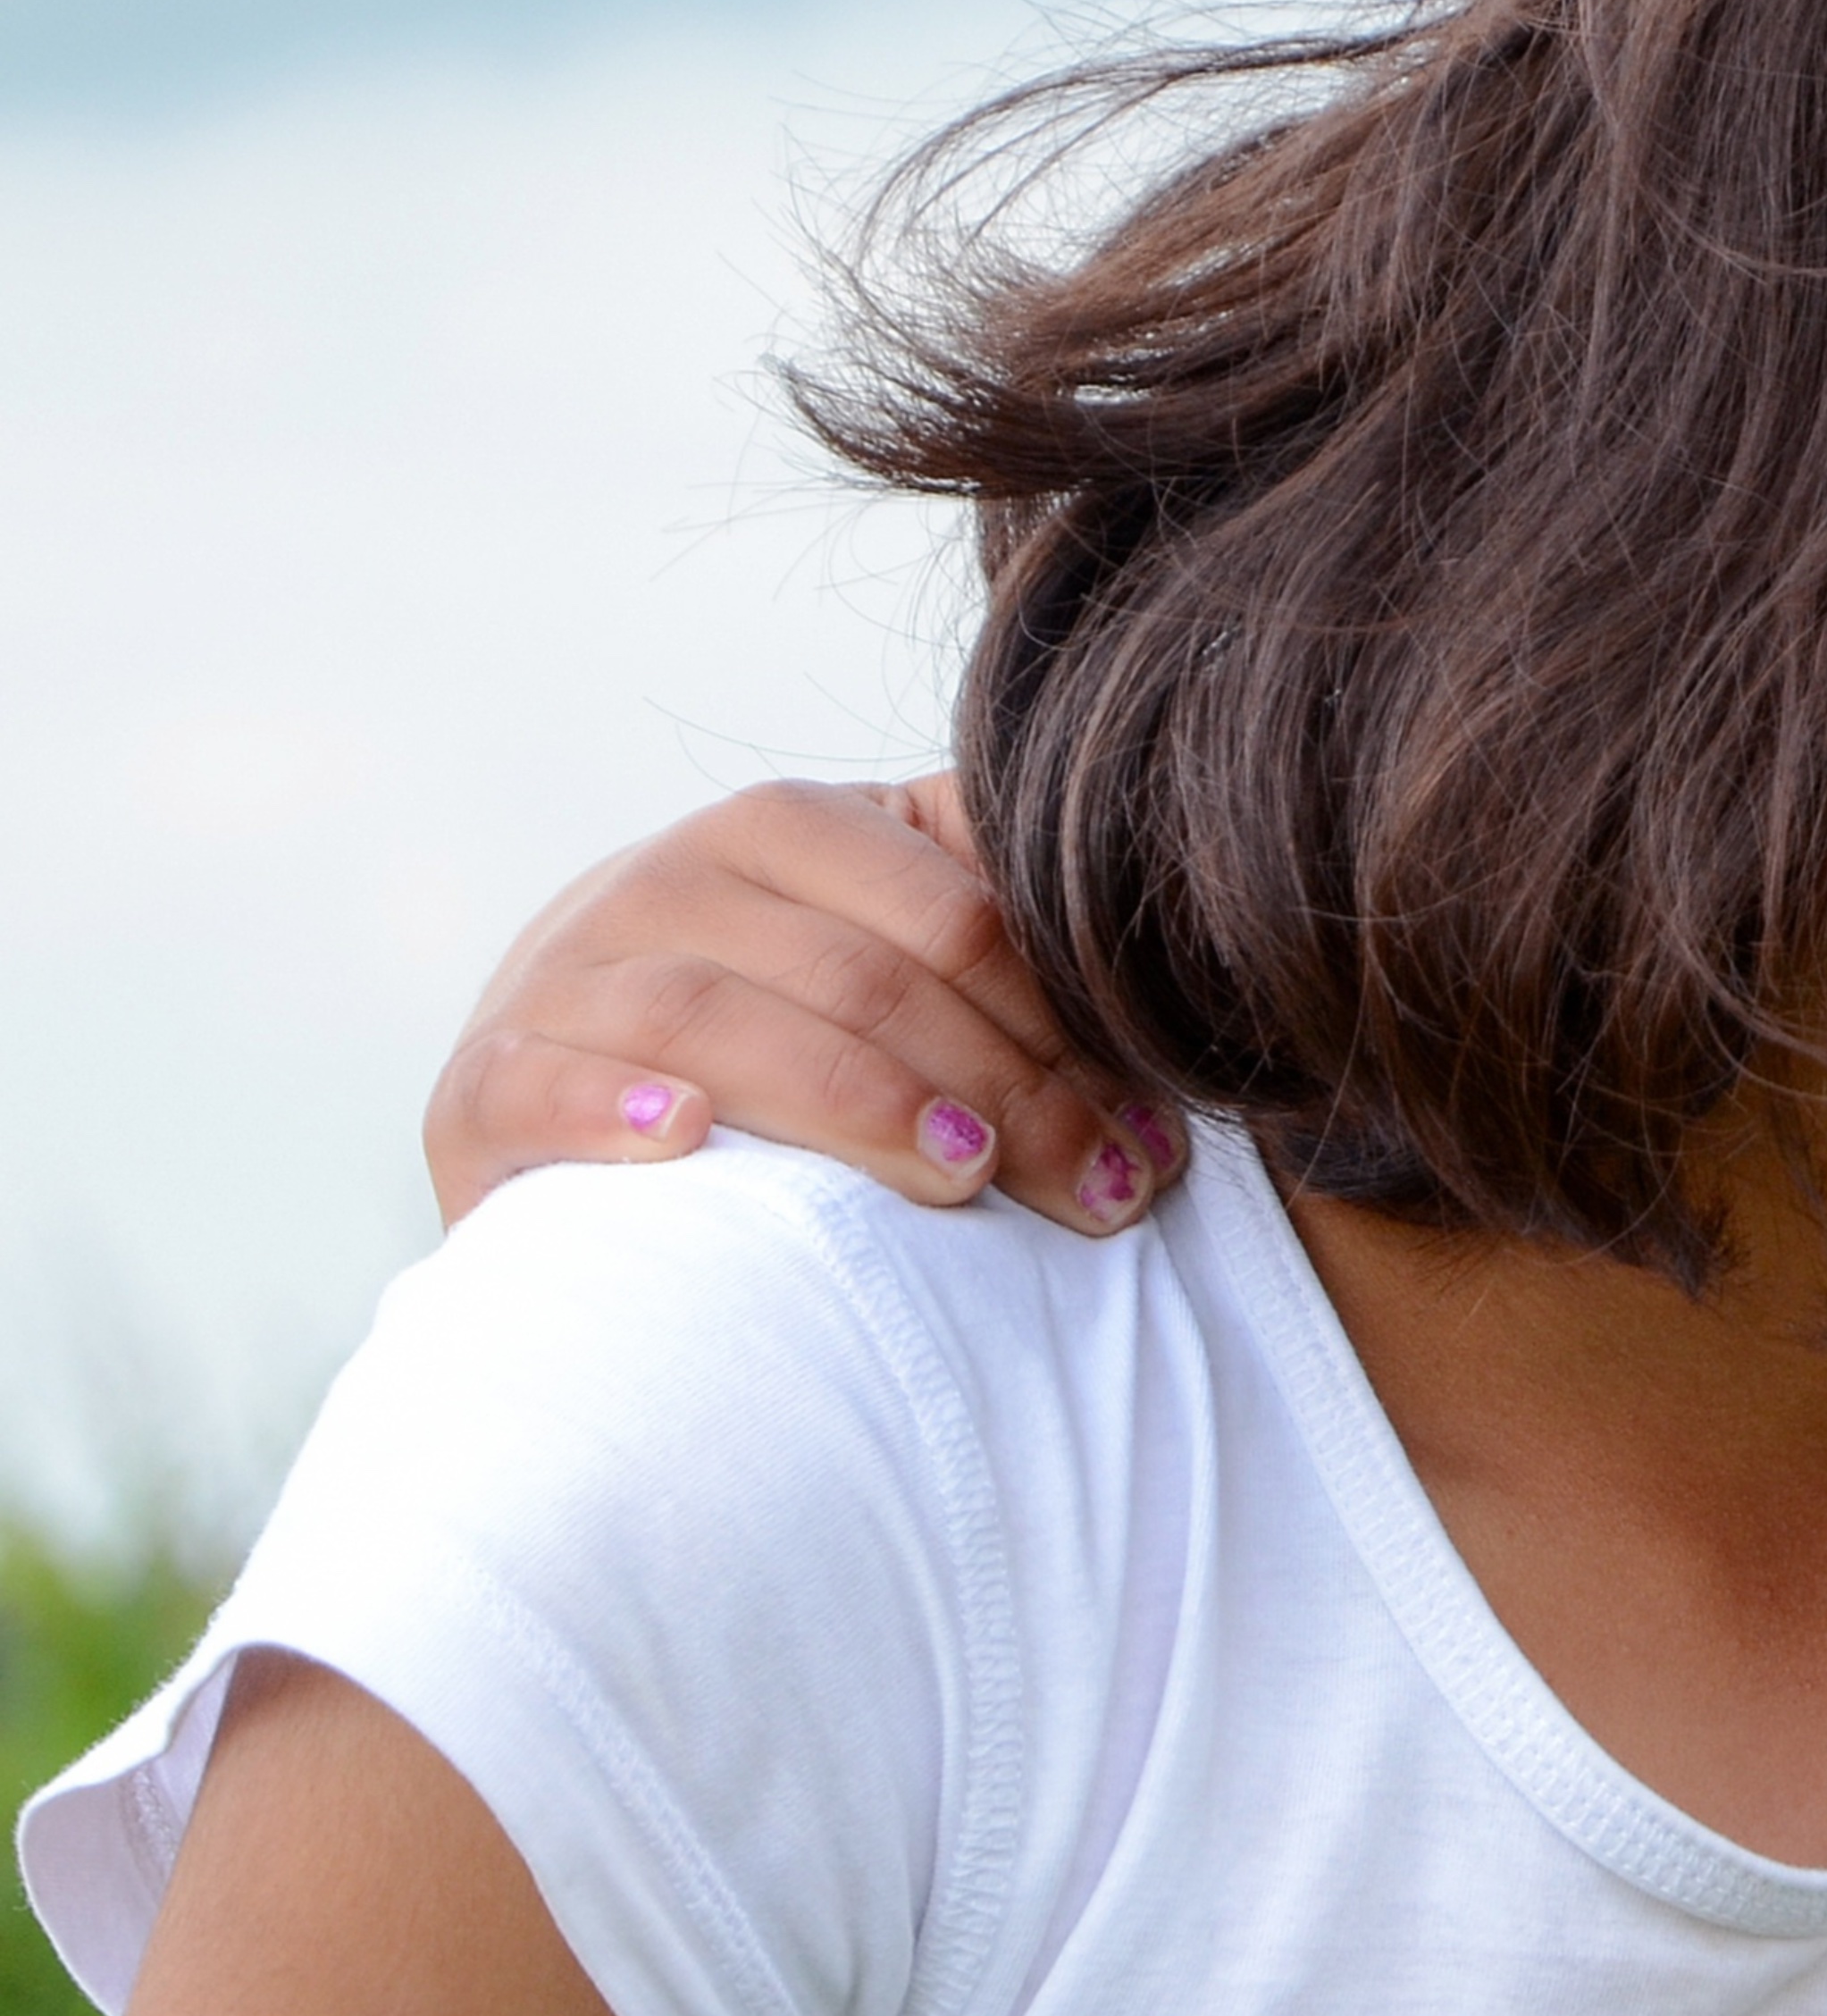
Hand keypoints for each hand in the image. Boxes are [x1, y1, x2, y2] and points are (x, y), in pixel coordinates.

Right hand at [421, 777, 1173, 1233]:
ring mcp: (558, 977)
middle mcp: (661, 879)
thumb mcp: (886, 934)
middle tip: (1103, 1189)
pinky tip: (687, 1141)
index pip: (953, 914)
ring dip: (849, 1100)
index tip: (1150, 1134)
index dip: (1063, 1026)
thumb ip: (996, 908)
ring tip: (961, 1174)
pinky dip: (608, 1108)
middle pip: (859, 977)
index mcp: (783, 826)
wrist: (575, 1071)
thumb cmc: (788, 1014)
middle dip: (1004, 1091)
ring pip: (713, 1017)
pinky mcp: (476, 1087)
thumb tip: (1161, 957)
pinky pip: (533, 1083)